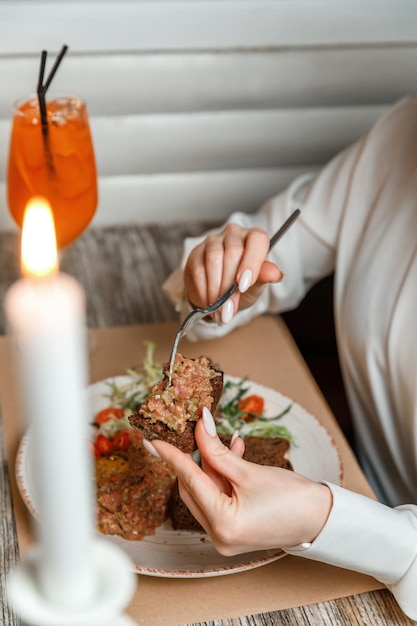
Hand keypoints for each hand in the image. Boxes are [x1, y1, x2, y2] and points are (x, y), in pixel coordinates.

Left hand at [150, 408, 332, 555]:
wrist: (320, 519)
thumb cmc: (292, 498)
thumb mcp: (250, 470)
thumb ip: (218, 450)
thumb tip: (200, 426)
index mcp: (222, 524)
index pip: (189, 481)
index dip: (172, 457)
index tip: (155, 441)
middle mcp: (218, 537)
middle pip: (194, 488)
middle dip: (196, 458)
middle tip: (198, 431)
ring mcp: (224, 537)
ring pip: (206, 492)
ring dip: (212, 466)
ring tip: (226, 442)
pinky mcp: (232, 531)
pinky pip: (218, 498)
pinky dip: (223, 478)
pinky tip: (235, 454)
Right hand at [183, 224, 282, 322]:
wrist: (220, 295)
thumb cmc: (242, 286)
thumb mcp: (256, 286)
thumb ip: (264, 278)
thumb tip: (276, 274)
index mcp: (254, 238)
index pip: (257, 240)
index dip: (252, 262)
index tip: (244, 286)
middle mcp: (234, 234)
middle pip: (233, 252)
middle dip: (230, 286)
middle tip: (229, 309)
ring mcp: (213, 241)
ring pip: (214, 260)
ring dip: (216, 290)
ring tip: (219, 311)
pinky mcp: (196, 252)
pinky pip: (199, 269)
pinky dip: (204, 290)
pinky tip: (209, 304)